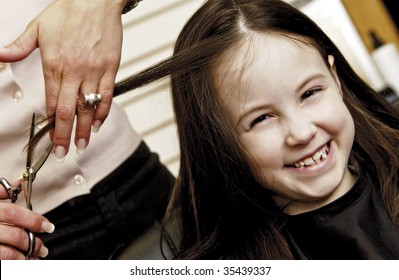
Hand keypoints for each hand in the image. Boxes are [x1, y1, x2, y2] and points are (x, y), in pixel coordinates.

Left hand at [0, 0, 126, 161]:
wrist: (96, 1)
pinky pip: (107, 96)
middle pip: (69, 110)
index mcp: (55, 63)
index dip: (51, 121)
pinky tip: (98, 124)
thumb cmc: (69, 12)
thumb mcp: (38, 27)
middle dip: (64, 135)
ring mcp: (94, 71)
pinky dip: (103, 112)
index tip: (50, 136)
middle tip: (63, 153)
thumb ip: (19, 45)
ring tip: (81, 146)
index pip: (52, 100)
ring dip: (84, 130)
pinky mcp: (110, 68)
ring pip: (89, 107)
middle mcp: (75, 71)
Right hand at [0, 181, 54, 259]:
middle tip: (43, 248)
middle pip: (15, 235)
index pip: (14, 214)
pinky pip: (0, 262)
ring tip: (34, 260)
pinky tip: (20, 265)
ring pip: (6, 254)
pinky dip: (12, 265)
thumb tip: (19, 184)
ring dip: (24, 259)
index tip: (48, 226)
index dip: (34, 220)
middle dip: (33, 243)